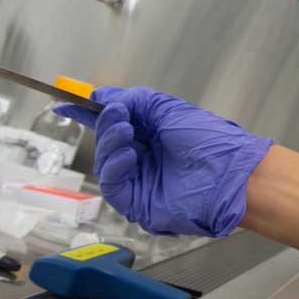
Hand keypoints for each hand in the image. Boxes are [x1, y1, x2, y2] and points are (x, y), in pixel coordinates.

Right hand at [56, 86, 271, 236]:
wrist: (231, 174)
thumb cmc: (210, 141)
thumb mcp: (169, 110)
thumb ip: (134, 101)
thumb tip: (101, 95)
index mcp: (153, 136)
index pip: (114, 125)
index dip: (90, 115)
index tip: (67, 105)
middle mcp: (145, 159)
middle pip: (107, 143)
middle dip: (105, 125)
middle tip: (115, 113)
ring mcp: (141, 182)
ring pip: (106, 163)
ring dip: (109, 142)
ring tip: (125, 129)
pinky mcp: (138, 203)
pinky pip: (113, 186)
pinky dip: (114, 166)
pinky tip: (128, 154)